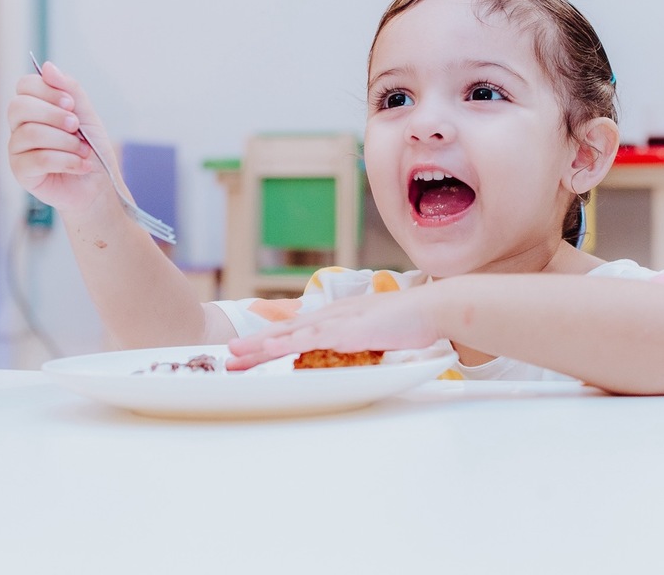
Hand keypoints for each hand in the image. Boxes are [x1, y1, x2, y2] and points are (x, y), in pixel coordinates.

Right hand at [6, 61, 113, 213]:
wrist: (99, 185)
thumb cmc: (91, 149)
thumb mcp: (87, 115)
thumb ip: (70, 90)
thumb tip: (48, 66)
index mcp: (34, 108)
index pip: (24, 85)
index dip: (47, 90)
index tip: (70, 103)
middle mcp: (20, 126)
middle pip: (19, 107)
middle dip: (53, 115)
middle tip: (76, 127)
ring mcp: (17, 150)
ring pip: (30, 133)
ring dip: (65, 142)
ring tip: (84, 151)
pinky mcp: (21, 172)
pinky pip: (36, 159)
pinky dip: (65, 161)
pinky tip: (80, 165)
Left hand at [226, 288, 443, 369]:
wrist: (434, 307)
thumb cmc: (414, 321)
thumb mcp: (380, 332)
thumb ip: (362, 340)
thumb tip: (352, 352)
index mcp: (340, 316)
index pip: (299, 329)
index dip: (273, 339)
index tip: (251, 349)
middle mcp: (333, 315)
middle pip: (286, 330)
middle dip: (256, 343)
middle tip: (229, 355)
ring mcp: (339, 321)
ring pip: (291, 335)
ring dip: (262, 346)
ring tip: (235, 356)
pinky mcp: (347, 330)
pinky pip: (310, 340)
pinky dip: (286, 345)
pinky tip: (269, 351)